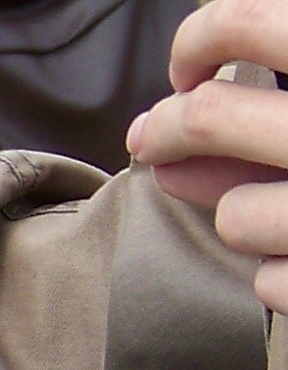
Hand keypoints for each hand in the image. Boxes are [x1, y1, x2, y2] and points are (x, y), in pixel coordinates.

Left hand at [130, 0, 287, 309]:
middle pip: (209, 117)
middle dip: (169, 131)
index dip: (199, 40)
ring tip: (266, 211)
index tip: (188, 70)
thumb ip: (275, 88)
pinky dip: (274, 274)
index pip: (246, 21)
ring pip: (235, 215)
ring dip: (237, 214)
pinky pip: (269, 282)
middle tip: (157, 141)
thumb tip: (177, 96)